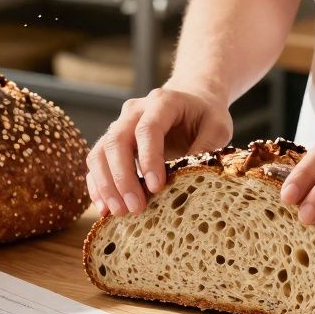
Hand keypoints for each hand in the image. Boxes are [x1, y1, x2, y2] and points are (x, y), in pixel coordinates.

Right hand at [86, 84, 232, 216]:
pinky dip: (97, 185)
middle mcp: (134, 111)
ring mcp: (119, 125)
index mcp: (162, 102)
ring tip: (119, 212)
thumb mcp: (217, 127)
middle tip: (135, 208)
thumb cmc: (205, 115)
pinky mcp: (112, 142)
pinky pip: (96, 162)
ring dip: (106, 184)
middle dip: (122, 177)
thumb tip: (193, 177)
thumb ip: (207, 148)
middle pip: (117, 141)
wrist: (191, 100)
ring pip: (100, 152)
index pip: (148, 129)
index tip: (156, 187)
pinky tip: (105, 208)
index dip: (149, 159)